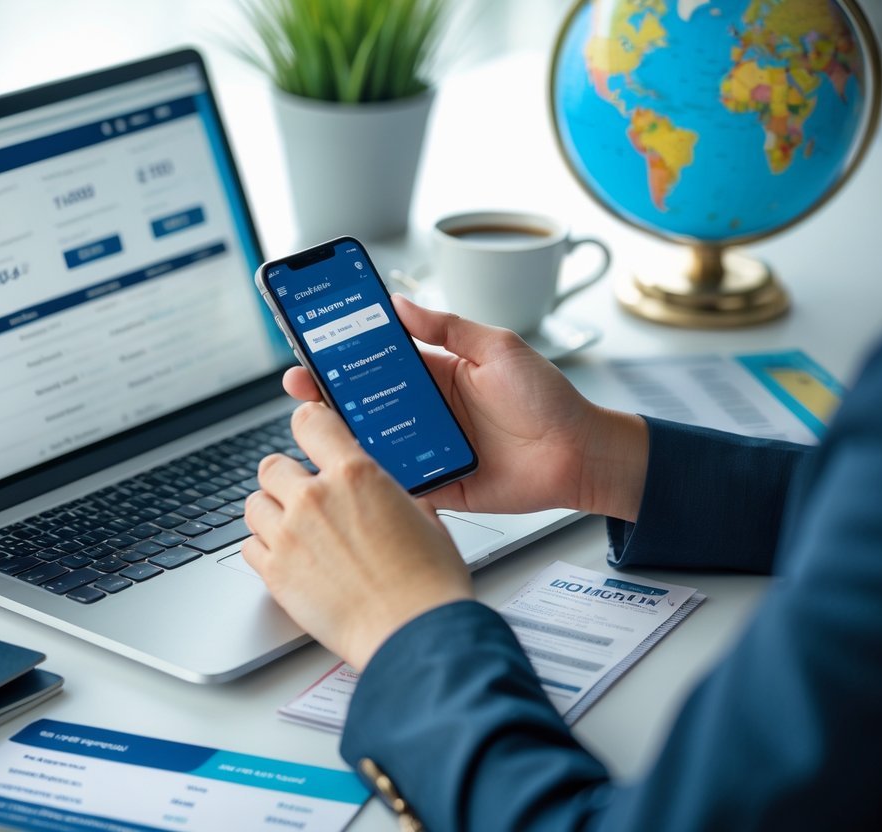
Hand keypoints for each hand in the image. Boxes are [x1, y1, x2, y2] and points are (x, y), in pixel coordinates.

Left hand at [243, 402, 472, 670]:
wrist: (413, 634)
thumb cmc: (427, 583)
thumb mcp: (424, 516)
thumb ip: (390, 493)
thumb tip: (382, 491)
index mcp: (355, 474)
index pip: (310, 421)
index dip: (308, 424)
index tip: (308, 431)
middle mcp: (315, 498)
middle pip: (272, 466)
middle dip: (287, 479)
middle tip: (305, 497)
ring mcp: (289, 536)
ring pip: (254, 505)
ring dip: (271, 513)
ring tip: (295, 531)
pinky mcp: (275, 573)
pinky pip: (249, 546)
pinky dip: (264, 549)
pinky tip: (288, 558)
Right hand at [282, 295, 647, 521]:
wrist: (581, 454)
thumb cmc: (548, 398)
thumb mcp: (498, 348)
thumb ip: (447, 328)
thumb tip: (398, 304)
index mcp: (436, 374)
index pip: (378, 359)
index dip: (345, 352)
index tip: (313, 341)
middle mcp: (426, 411)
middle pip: (365, 401)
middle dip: (328, 393)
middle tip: (300, 385)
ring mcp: (429, 449)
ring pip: (375, 442)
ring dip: (345, 434)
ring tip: (316, 424)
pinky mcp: (438, 484)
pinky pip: (399, 482)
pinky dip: (376, 478)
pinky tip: (353, 470)